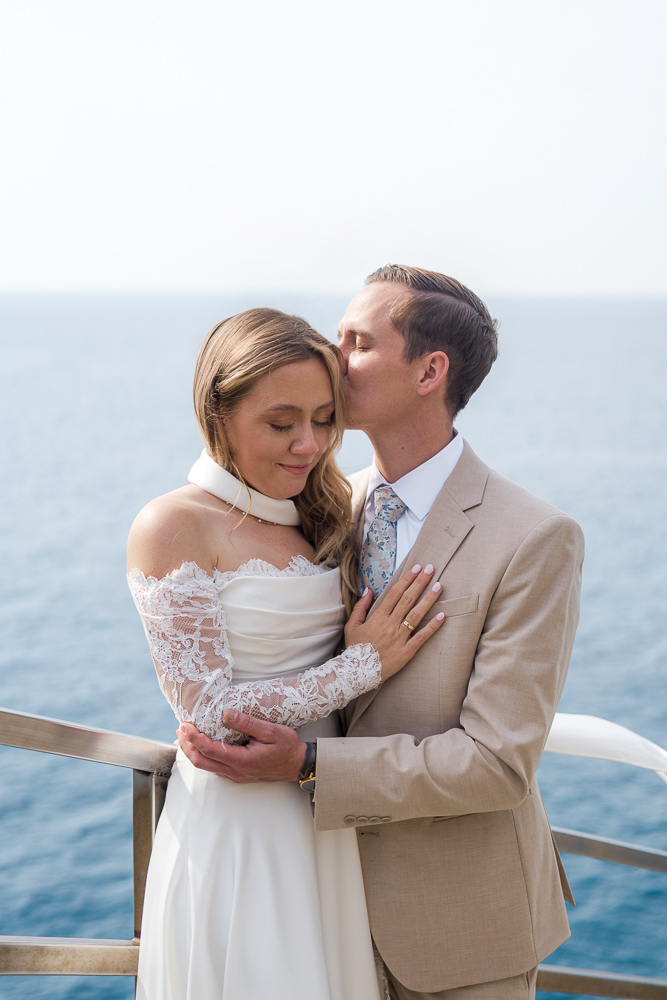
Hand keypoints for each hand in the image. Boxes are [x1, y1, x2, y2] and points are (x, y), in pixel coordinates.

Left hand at [177, 713, 306, 782]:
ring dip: (192, 752)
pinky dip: (202, 756)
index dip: (194, 737)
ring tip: (184, 737)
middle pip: (201, 762)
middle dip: (187, 746)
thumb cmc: (287, 747)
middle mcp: (235, 772)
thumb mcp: (271, 731)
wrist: (298, 765)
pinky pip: (214, 767)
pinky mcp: (237, 775)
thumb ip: (247, 723)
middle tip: (180, 729)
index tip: (186, 724)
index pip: (209, 750)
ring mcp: (236, 776)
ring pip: (206, 766)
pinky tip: (200, 746)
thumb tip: (226, 713)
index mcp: (242, 761)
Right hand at [344, 564, 444, 679]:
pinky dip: (432, 627)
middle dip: (420, 583)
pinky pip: (421, 637)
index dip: (406, 579)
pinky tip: (442, 616)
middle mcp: (389, 625)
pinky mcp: (406, 652)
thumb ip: (361, 607)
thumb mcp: (352, 625)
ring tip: (439, 586)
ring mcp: (399, 638)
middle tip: (431, 569)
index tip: (415, 568)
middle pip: (407, 600)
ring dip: (428, 600)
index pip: (394, 594)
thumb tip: (369, 590)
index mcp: (377, 617)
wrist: (357, 673)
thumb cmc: (355, 649)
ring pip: (416, 615)